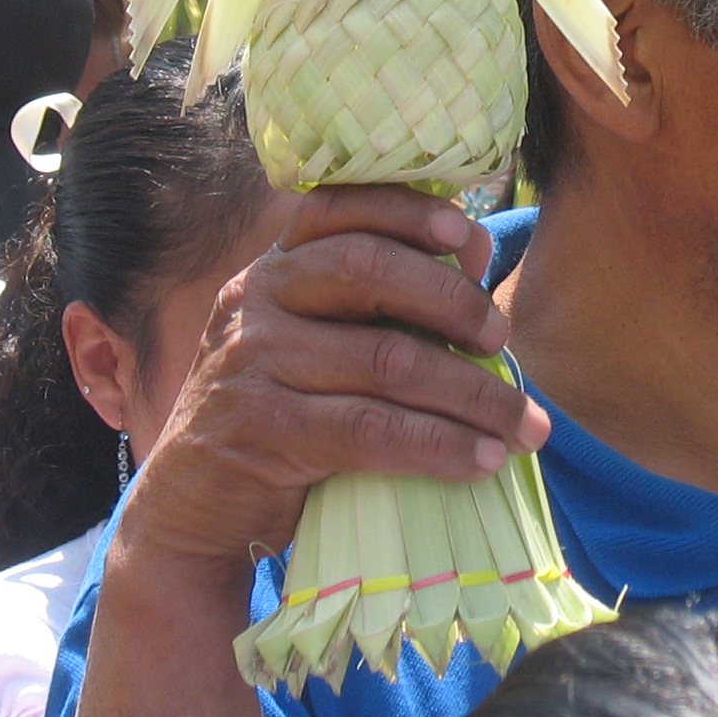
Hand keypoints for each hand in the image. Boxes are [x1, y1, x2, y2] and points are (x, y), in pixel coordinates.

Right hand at [117, 187, 551, 578]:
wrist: (193, 507)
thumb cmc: (280, 416)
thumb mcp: (320, 346)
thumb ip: (387, 299)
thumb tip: (478, 244)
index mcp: (274, 268)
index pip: (336, 209)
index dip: (407, 212)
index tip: (469, 236)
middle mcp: (255, 300)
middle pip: (370, 270)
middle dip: (453, 301)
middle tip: (502, 339)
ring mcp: (253, 362)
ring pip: (387, 360)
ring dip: (472, 395)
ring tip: (523, 425)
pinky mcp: (262, 431)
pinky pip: (373, 431)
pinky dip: (441, 446)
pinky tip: (485, 460)